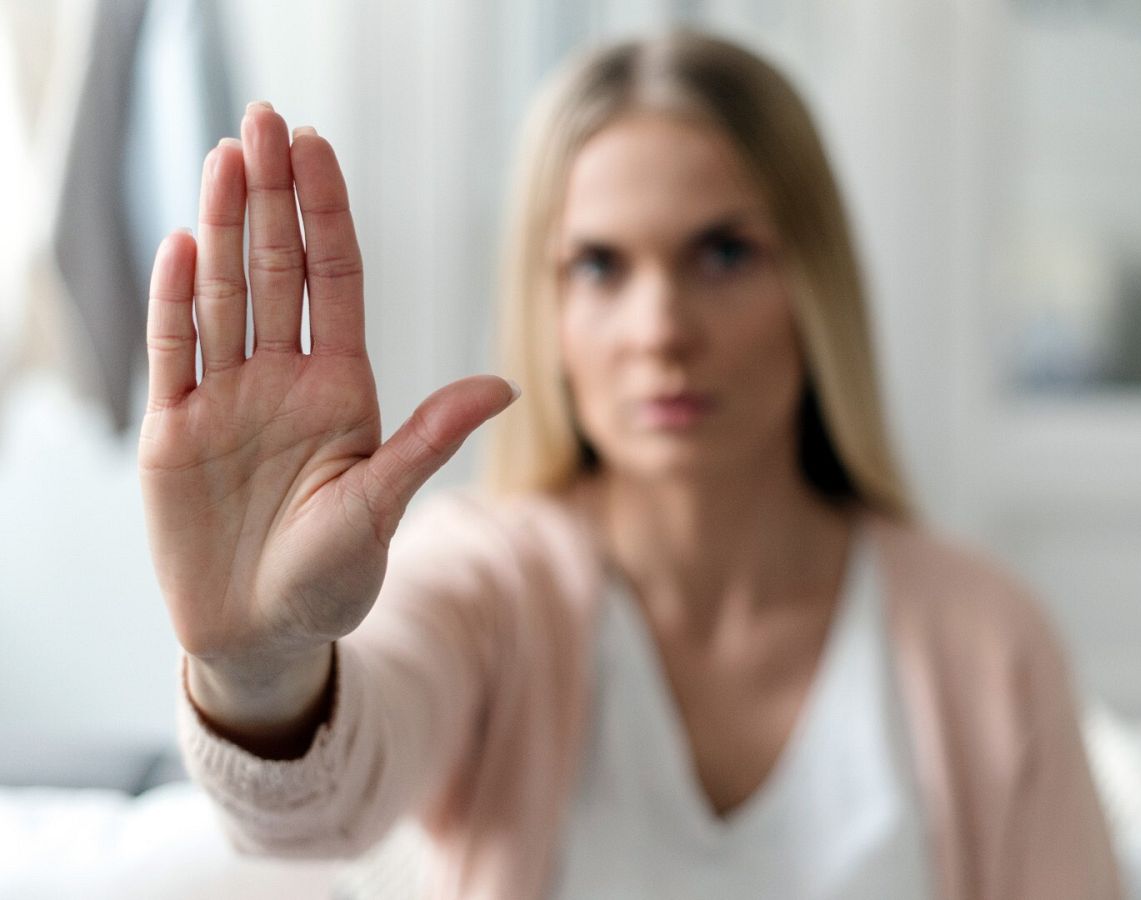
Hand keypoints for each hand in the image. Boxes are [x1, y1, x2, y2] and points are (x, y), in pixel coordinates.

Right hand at [139, 102, 517, 679]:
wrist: (263, 635)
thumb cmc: (333, 576)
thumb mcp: (383, 504)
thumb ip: (428, 437)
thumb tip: (504, 384)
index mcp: (343, 387)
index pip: (336, 279)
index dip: (326, 212)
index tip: (318, 146)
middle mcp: (284, 379)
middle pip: (277, 268)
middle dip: (271, 194)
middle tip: (265, 119)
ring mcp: (226, 399)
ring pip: (224, 295)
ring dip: (222, 226)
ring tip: (226, 156)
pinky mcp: (174, 431)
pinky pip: (174, 355)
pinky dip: (176, 303)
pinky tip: (181, 245)